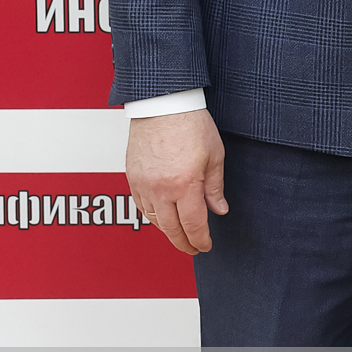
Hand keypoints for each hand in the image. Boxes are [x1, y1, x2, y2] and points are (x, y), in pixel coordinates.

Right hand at [126, 109, 227, 254]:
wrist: (163, 103)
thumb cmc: (190, 123)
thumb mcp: (214, 155)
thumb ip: (214, 187)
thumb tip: (218, 210)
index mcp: (184, 184)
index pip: (193, 225)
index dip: (201, 240)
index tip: (205, 246)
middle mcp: (161, 188)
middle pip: (171, 229)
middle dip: (184, 243)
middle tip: (193, 248)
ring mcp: (144, 183)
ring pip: (154, 220)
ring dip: (168, 231)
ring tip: (180, 234)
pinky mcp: (132, 176)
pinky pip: (141, 205)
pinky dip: (153, 216)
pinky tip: (162, 216)